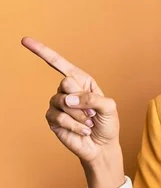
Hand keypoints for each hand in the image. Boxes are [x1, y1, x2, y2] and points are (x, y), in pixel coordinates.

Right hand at [21, 36, 120, 163]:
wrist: (102, 146)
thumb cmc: (107, 124)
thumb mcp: (109, 107)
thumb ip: (92, 98)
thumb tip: (68, 98)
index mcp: (82, 81)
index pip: (59, 64)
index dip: (42, 52)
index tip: (25, 40)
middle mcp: (68, 90)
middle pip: (66, 84)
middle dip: (83, 100)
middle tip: (93, 112)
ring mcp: (58, 105)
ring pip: (63, 103)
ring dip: (80, 116)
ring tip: (89, 123)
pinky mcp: (53, 119)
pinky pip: (60, 117)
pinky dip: (74, 125)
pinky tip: (83, 130)